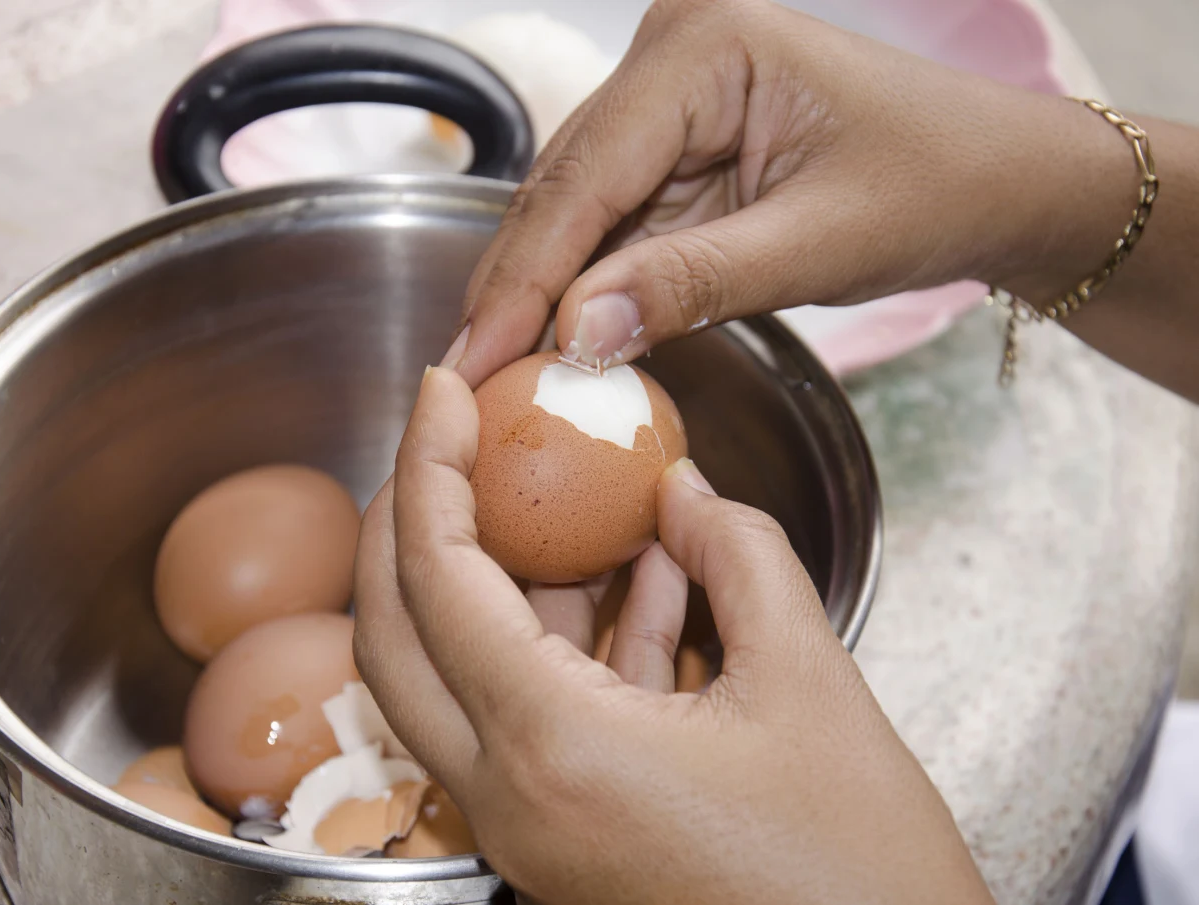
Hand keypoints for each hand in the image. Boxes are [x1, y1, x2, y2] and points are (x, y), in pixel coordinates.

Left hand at [353, 366, 993, 904]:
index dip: (427, 466)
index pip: (437, 580)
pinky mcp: (560, 837)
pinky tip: (637, 581)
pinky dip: (558, 643)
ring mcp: (526, 828)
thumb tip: (679, 489)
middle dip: (409, 525)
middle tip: (451, 444)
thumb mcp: (809, 683)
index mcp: (552, 751)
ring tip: (565, 501)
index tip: (440, 390)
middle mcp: (509, 801)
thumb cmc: (860, 872)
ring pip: (452, 679)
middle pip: (395, 637)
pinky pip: (524, 718)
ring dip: (492, 582)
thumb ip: (737, 555)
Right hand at [441, 0, 1141, 384]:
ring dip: (540, 291)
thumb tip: (573, 332)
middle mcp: (670, 56)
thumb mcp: (815, 243)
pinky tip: (551, 340)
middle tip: (465, 380)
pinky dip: (585, 284)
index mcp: (704, 45)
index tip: (474, 360)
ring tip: (492, 373)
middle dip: (516, 288)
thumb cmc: (936, 186)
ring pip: (574, 207)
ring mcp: (668, 98)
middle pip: (563, 187)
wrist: (997, 178)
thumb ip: (690, 283)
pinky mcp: (676, 144)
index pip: (586, 175)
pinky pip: (612, 221)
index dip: (523, 277)